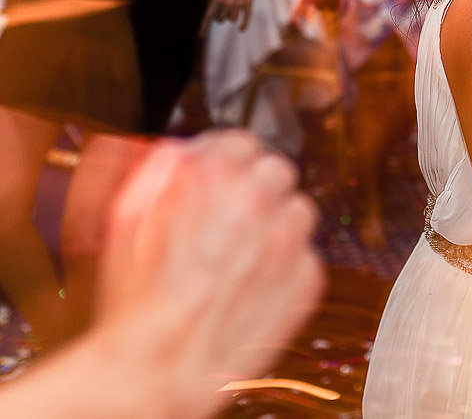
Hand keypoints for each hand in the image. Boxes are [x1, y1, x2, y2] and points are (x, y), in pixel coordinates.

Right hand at [96, 131, 323, 418]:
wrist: (156, 369)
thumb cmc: (134, 300)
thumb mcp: (126, 219)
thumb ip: (158, 174)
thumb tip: (179, 153)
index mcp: (215, 175)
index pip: (242, 141)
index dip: (229, 158)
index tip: (224, 173)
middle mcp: (258, 199)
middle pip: (277, 170)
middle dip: (256, 188)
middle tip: (234, 214)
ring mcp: (288, 239)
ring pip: (299, 210)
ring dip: (276, 224)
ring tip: (243, 254)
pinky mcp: (306, 278)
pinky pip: (306, 258)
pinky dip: (285, 268)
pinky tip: (253, 286)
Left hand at [205, 0, 265, 30]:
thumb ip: (215, 0)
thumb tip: (216, 13)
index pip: (208, 16)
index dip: (204, 27)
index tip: (201, 36)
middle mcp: (227, 2)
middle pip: (220, 19)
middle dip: (219, 17)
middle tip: (220, 14)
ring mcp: (239, 4)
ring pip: (232, 19)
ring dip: (229, 18)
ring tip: (229, 13)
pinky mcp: (248, 3)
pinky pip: (245, 18)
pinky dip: (244, 25)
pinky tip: (241, 30)